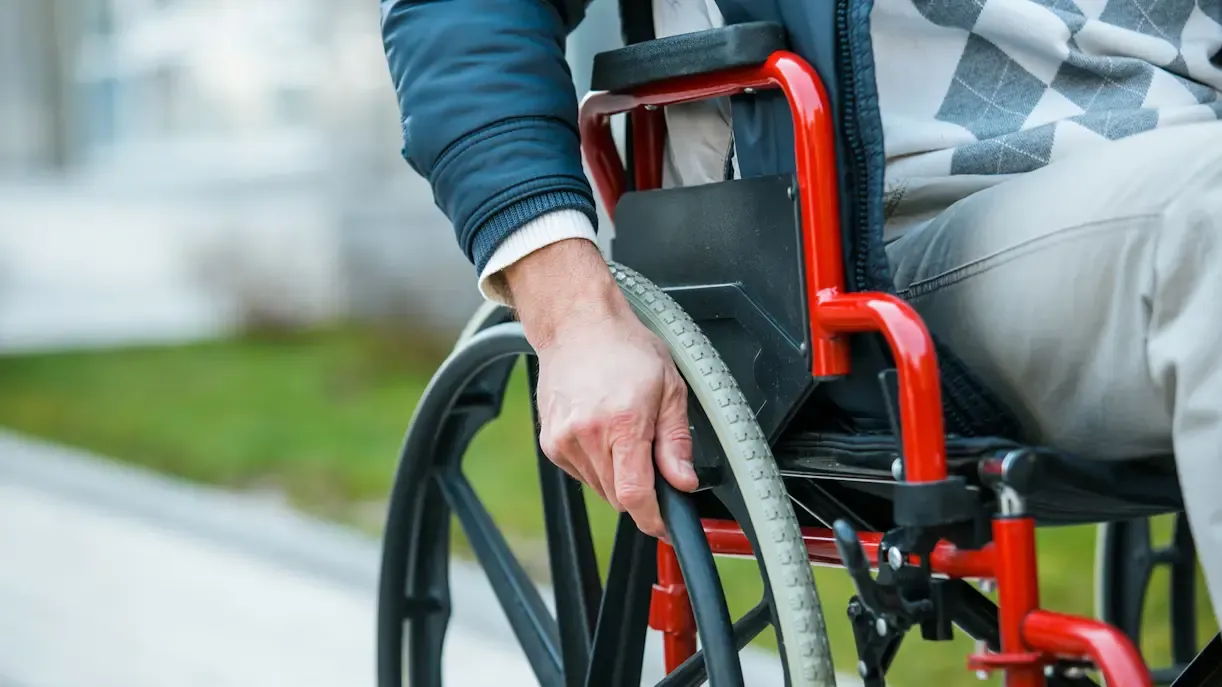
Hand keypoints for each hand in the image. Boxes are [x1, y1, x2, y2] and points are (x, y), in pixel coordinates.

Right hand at [505, 239, 698, 538]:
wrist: (577, 325)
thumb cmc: (624, 348)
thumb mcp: (669, 388)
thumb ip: (676, 442)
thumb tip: (683, 481)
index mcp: (622, 423)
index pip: (635, 495)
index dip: (654, 518)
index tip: (666, 526)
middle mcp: (588, 435)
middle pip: (618, 497)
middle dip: (641, 489)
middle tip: (651, 456)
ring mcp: (564, 441)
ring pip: (600, 487)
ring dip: (619, 476)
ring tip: (625, 433)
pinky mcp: (550, 443)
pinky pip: (582, 473)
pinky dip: (599, 464)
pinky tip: (604, 432)